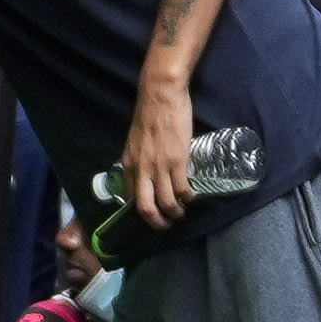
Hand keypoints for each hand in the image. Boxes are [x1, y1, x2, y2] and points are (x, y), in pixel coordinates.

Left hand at [119, 63, 200, 228]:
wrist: (160, 96)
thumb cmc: (150, 114)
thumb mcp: (135, 141)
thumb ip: (138, 159)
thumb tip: (144, 173)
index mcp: (129, 164)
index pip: (130, 197)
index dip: (141, 211)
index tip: (151, 214)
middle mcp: (141, 170)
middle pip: (145, 208)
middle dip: (156, 222)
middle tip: (165, 225)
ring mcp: (159, 167)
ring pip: (166, 203)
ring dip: (175, 213)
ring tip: (181, 214)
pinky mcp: (177, 162)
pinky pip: (182, 190)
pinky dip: (187, 199)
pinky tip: (191, 198)